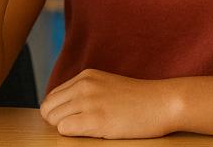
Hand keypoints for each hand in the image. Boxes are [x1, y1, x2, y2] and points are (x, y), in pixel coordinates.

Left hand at [40, 69, 179, 137]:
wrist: (163, 102)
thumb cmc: (139, 100)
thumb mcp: (107, 86)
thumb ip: (86, 92)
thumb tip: (65, 109)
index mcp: (85, 77)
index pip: (52, 97)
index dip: (58, 113)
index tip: (72, 120)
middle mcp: (83, 85)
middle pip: (49, 108)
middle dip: (58, 121)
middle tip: (78, 128)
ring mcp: (89, 101)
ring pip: (54, 119)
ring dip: (66, 128)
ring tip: (87, 130)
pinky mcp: (96, 119)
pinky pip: (65, 129)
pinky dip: (72, 134)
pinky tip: (91, 133)